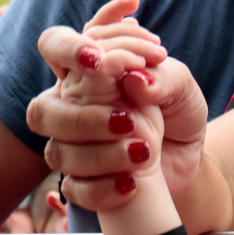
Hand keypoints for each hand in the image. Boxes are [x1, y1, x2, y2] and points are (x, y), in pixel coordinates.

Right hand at [28, 0, 206, 212]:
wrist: (192, 155)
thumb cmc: (179, 109)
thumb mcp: (181, 85)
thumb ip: (162, 76)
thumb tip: (134, 79)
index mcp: (87, 71)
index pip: (55, 45)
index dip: (67, 48)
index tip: (100, 61)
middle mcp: (71, 106)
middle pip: (41, 110)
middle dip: (83, 118)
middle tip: (128, 121)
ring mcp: (73, 146)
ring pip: (56, 152)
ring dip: (100, 154)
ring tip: (144, 151)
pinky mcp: (84, 181)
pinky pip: (74, 190)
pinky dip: (103, 187)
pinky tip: (132, 182)